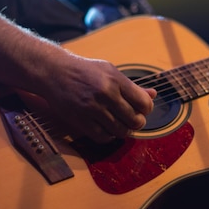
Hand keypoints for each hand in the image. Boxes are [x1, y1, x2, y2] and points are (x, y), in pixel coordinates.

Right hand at [41, 54, 155, 142]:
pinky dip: (109, 136)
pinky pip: (103, 137)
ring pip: (120, 131)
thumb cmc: (85, 71)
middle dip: (138, 123)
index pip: (143, 103)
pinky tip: (108, 129)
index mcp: (115, 80)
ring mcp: (92, 109)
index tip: (142, 109)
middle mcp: (105, 94)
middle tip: (134, 120)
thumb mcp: (110, 71)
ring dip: (124, 131)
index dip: (146, 109)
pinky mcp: (81, 120)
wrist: (55, 72)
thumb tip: (153, 95)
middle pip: (134, 120)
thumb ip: (132, 86)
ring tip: (121, 125)